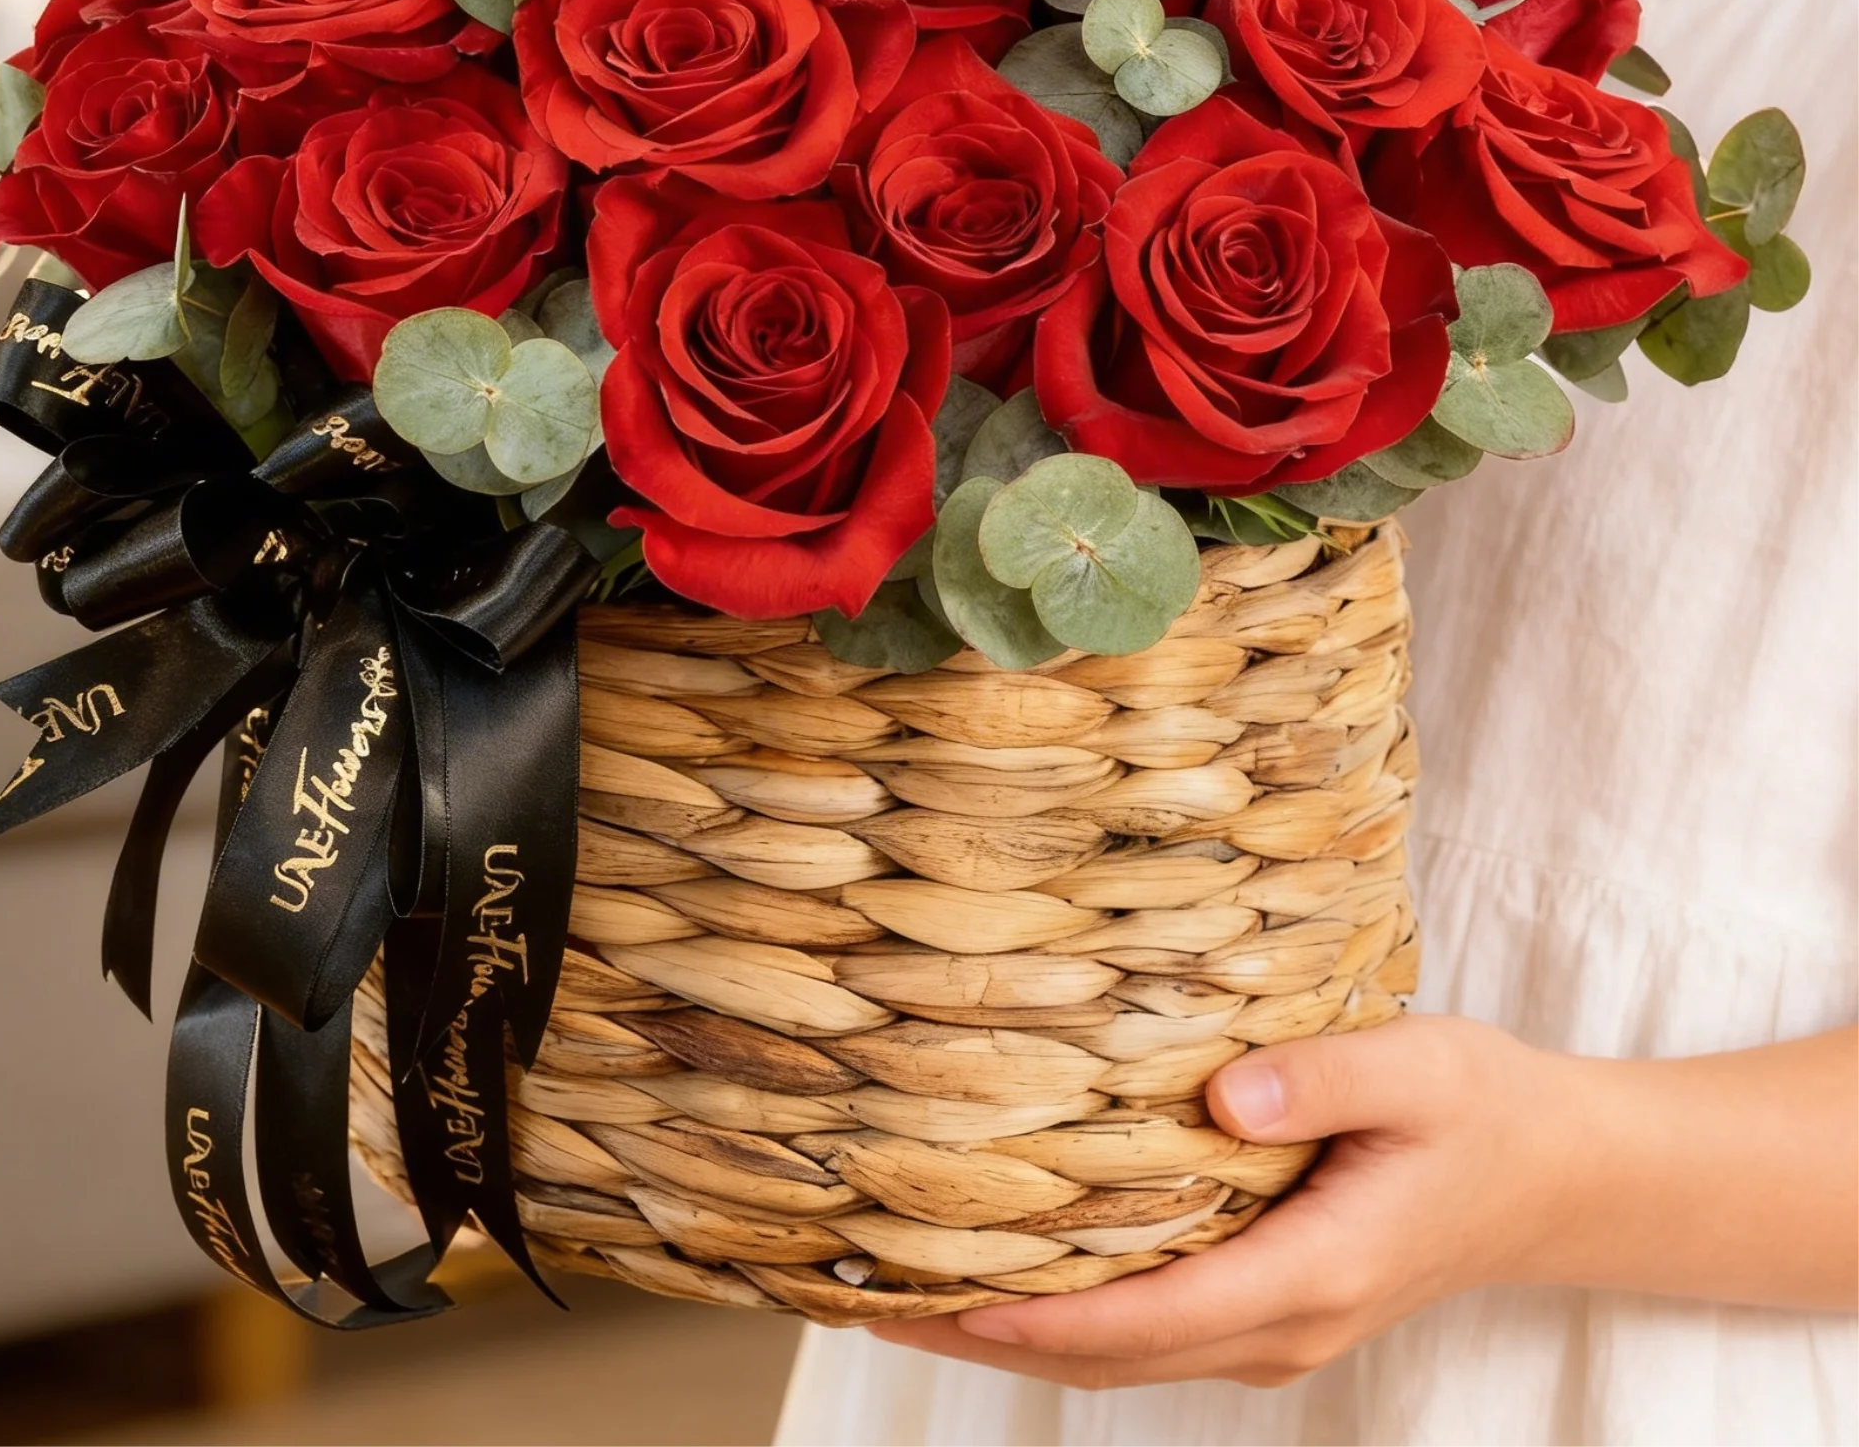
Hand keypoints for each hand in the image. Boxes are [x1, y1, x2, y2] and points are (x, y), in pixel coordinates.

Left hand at [870, 1014, 1586, 1388]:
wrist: (1555, 1176)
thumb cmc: (1484, 1109)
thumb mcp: (1420, 1067)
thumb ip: (1323, 1078)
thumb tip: (1221, 1097)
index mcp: (1315, 1271)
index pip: (1149, 1315)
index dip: (1038, 1314)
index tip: (937, 1294)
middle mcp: (1284, 1322)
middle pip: (1111, 1354)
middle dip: (988, 1335)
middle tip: (868, 1299)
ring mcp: (1276, 1327)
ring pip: (1123, 1354)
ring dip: (1017, 1333)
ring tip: (905, 1295)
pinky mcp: (1270, 1306)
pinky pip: (1150, 1330)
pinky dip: (1068, 1317)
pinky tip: (1011, 1274)